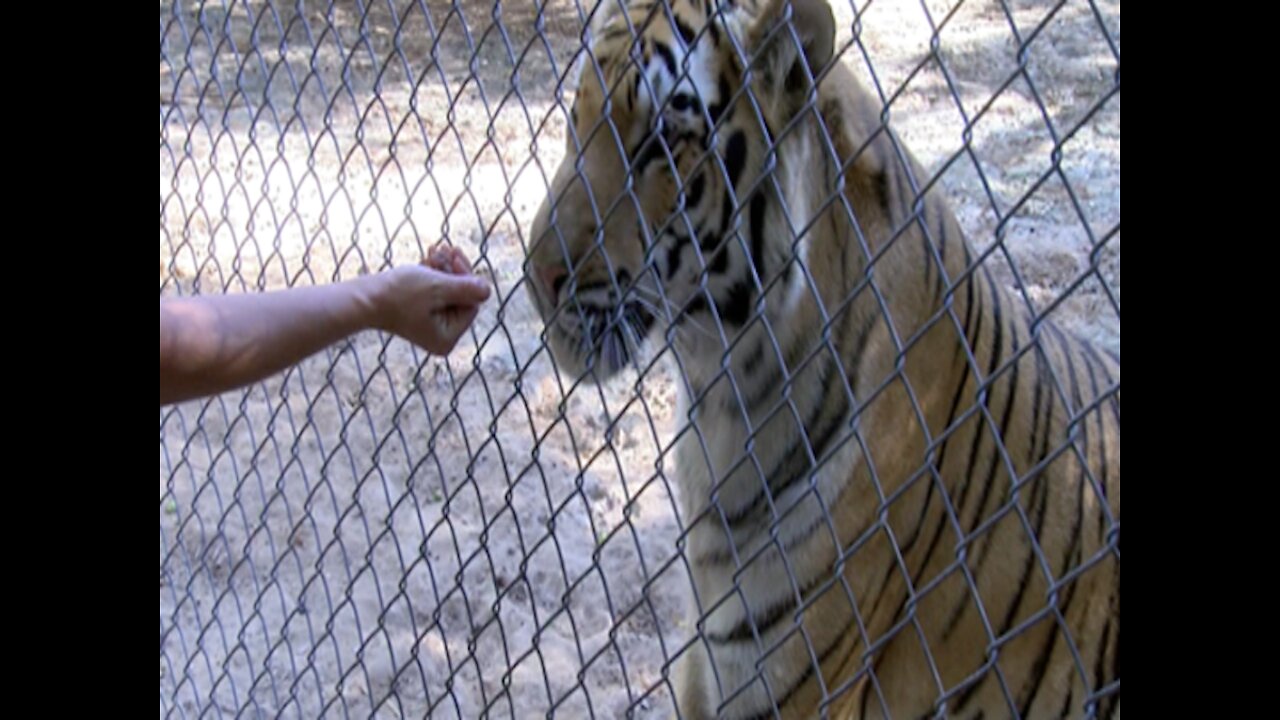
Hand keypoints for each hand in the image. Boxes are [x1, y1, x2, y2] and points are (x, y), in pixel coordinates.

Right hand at [371, 244, 490, 354]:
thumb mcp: (436, 288)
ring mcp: (429, 326)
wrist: (361, 298)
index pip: (471, 304)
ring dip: (442, 269)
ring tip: (434, 250)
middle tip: (447, 248)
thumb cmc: (397, 295)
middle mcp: (440, 336)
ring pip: (446, 292)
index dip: (466, 278)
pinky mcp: (418, 315)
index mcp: (448, 337)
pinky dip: (431, 275)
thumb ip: (466, 288)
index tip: (454, 256)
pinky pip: (433, 293)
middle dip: (453, 271)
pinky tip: (427, 257)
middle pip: (460, 298)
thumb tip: (488, 290)